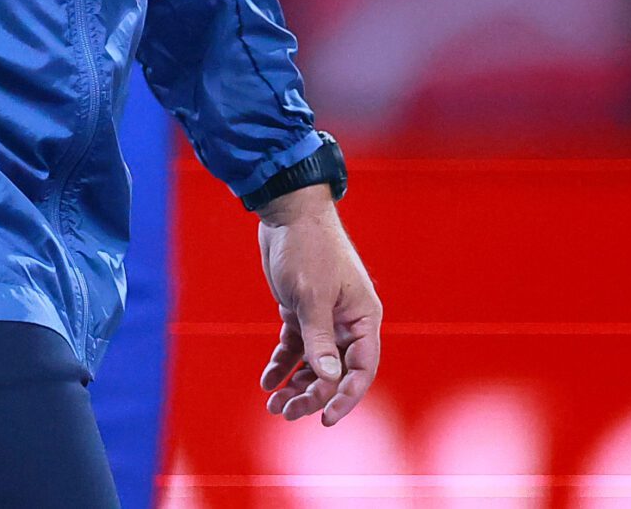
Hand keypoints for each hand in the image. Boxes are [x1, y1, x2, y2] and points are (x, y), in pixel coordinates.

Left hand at [257, 186, 382, 426]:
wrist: (286, 212)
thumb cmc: (308, 248)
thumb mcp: (312, 296)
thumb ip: (320, 339)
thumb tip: (329, 379)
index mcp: (363, 319)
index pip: (361, 370)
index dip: (345, 397)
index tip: (324, 418)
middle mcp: (347, 323)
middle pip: (334, 371)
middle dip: (312, 395)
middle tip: (284, 412)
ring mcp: (324, 318)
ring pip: (314, 363)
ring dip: (296, 384)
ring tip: (273, 404)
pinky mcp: (301, 311)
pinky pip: (295, 346)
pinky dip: (282, 363)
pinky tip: (267, 380)